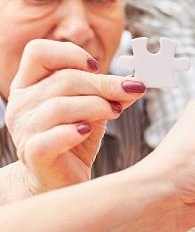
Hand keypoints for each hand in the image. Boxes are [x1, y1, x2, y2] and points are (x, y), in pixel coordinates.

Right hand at [4, 39, 145, 193]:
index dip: (71, 54)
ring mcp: (24, 129)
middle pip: (62, 79)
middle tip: (129, 92)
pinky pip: (54, 136)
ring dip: (96, 106)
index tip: (98, 67)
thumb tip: (137, 82)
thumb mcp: (93, 109)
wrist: (60, 179)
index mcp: (29, 84)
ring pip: (59, 106)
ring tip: (114, 113)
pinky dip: (76, 131)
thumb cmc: (75, 138)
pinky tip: (88, 131)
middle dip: (103, 84)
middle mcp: (21, 103)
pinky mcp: (34, 153)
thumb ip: (110, 93)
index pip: (38, 52)